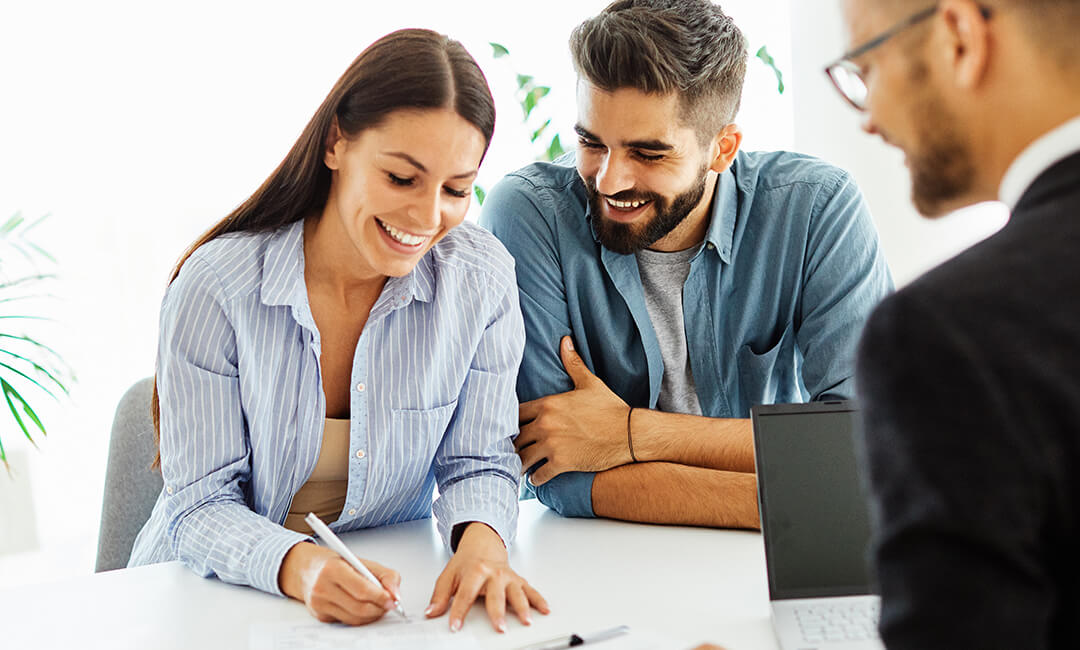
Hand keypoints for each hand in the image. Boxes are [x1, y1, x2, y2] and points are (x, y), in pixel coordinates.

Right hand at [279, 541, 400, 625]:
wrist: (307, 569)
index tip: (393, 600)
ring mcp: (319, 604)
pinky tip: (363, 608)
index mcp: (333, 569)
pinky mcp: (320, 615)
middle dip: (379, 609)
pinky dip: (360, 617)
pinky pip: (346, 621)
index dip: (381, 597)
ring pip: (354, 618)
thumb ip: (385, 575)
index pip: (362, 590)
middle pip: (359, 607)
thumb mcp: (361, 561)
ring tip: (379, 606)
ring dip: (372, 615)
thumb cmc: (336, 563)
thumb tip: (395, 594)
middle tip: (389, 605)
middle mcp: (322, 587)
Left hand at [425, 522, 548, 632]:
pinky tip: (543, 610)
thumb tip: (431, 612)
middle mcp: (493, 574)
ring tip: (526, 621)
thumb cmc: (467, 563)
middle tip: (499, 626)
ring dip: (522, 607)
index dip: (459, 611)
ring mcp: (508, 577)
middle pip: (495, 595)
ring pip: (517, 593)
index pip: (465, 594)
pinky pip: (531, 590)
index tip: (455, 625)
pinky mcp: (518, 580)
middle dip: (498, 612)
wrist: (483, 546)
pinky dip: (539, 600)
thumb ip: (439, 596)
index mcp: (474, 571)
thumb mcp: (448, 576)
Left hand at [516, 336, 631, 484]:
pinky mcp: (562, 464)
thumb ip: (573, 363)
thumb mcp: (589, 383)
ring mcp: (552, 445)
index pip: (515, 414)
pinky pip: (538, 476)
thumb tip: (565, 341)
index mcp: (548, 404)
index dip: (511, 422)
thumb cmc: (611, 408)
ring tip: (521, 466)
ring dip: (520, 463)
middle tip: (512, 450)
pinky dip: (535, 479)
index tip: (513, 428)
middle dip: (513, 444)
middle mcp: (545, 424)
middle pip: (515, 438)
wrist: (629, 433)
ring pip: (522, 459)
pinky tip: (537, 477)